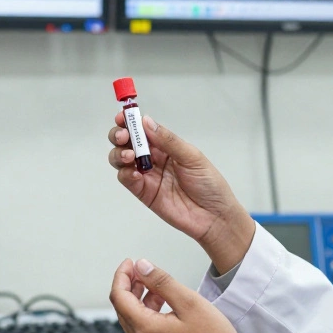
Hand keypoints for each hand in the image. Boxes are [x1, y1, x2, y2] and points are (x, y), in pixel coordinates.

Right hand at [107, 114, 254, 272]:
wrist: (213, 216)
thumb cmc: (209, 184)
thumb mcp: (192, 157)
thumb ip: (168, 140)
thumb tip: (146, 121)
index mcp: (166, 145)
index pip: (143, 129)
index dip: (130, 121)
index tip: (122, 116)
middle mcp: (153, 158)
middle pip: (126, 142)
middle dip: (119, 135)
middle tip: (123, 136)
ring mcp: (146, 175)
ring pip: (121, 159)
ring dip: (119, 153)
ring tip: (129, 156)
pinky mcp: (143, 192)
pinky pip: (126, 179)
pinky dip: (125, 173)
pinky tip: (136, 173)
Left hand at [110, 258, 254, 332]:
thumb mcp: (189, 302)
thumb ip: (161, 282)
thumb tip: (141, 266)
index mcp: (145, 329)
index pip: (119, 297)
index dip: (122, 275)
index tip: (130, 261)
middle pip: (122, 307)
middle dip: (128, 284)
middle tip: (141, 267)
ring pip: (133, 316)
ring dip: (138, 296)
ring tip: (153, 281)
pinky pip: (144, 326)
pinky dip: (147, 309)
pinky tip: (162, 299)